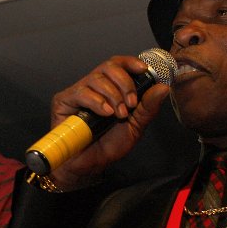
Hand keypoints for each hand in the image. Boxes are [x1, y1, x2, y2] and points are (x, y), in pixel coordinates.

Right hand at [49, 55, 169, 186]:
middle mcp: (94, 86)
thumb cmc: (109, 144)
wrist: (90, 164)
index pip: (118, 64)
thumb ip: (148, 107)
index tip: (143, 69)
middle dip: (125, 83)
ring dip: (113, 95)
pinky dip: (97, 101)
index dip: (130, 62)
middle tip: (130, 104)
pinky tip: (105, 113)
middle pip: (108, 66)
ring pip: (97, 78)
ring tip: (118, 114)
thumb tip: (163, 87)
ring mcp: (78, 91)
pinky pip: (82, 92)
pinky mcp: (63, 100)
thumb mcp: (135, 126)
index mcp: (111, 87)